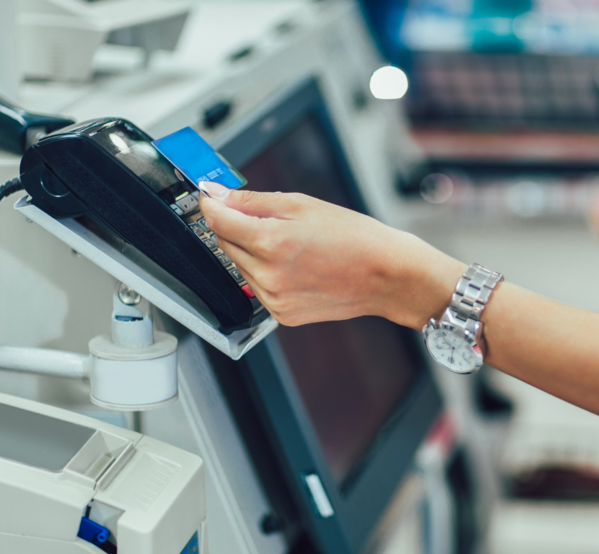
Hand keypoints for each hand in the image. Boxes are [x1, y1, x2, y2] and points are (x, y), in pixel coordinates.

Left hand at [198, 183, 464, 327]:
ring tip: (292, 244)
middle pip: (226, 244)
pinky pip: (259, 288)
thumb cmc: (354, 237)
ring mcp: (274, 299)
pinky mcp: (283, 314)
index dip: (212, 203)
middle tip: (270, 218)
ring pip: (241, 267)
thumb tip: (217, 195)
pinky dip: (268, 274)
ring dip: (253, 252)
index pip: (217, 220)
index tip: (212, 195)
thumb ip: (253, 201)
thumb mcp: (302, 204)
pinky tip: (297, 266)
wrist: (386, 275)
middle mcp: (267, 275)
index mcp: (270, 242)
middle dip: (238, 226)